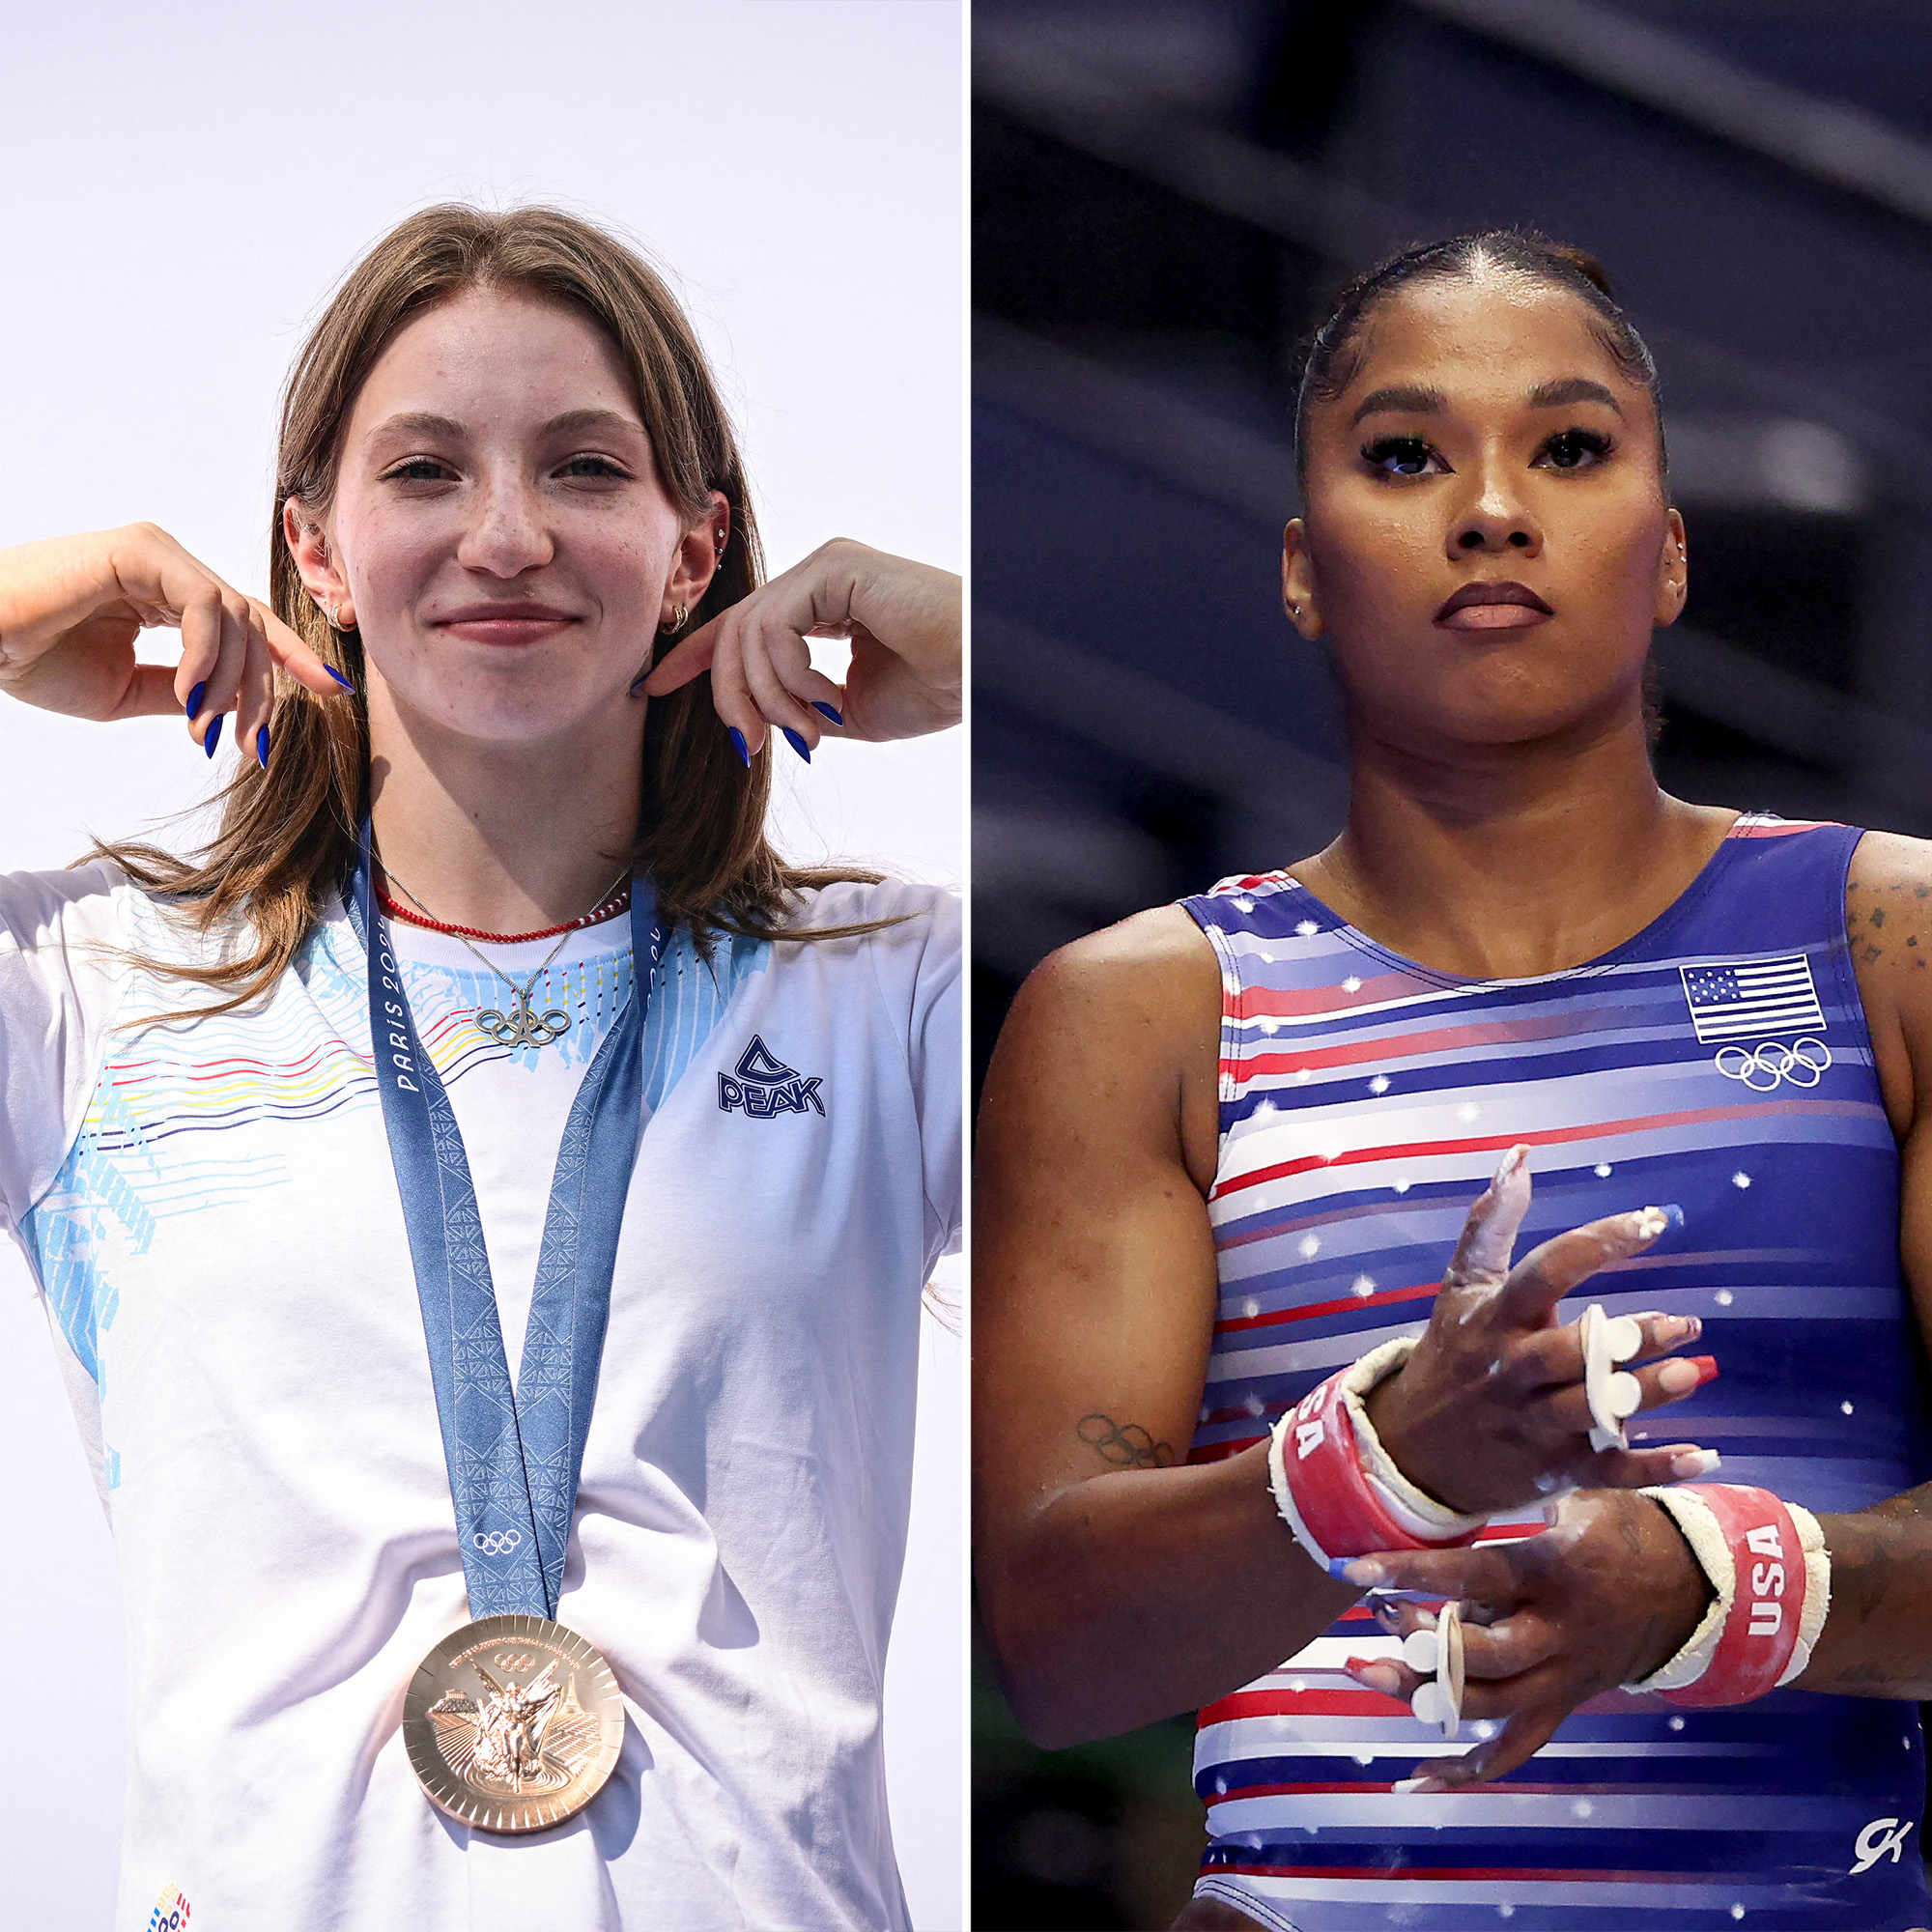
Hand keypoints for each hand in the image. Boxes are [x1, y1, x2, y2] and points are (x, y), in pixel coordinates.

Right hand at [0, 524, 347, 758]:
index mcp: (166, 594)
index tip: (331, 691)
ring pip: (236, 617)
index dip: (292, 656)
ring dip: (234, 683)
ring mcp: (156, 554)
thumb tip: (229, 709)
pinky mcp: (140, 552)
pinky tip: (192, 696)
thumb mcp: (128, 691)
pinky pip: (205, 604)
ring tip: (206, 728)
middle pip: (251, 626)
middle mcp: (168, 567)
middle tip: (251, 746)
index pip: (248, 621)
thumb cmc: (35, 660)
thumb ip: (184, 692)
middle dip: (262, 692)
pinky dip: (209, 655)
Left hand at [642, 539, 959, 758]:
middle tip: (749, 747)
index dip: (694, 657)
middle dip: (728, 698)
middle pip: (735, 633)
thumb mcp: (853, 711)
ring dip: (767, 699)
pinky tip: (825, 699)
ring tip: (809, 732)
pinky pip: (775, 626)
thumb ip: (803, 707)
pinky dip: (788, 675)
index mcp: (825, 601)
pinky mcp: (835, 568)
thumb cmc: (938, 688)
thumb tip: (764, 724)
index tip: (653, 687)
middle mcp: (820, 575)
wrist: (983, 676)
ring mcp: (826, 566)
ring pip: (748, 634)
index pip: (742, 625)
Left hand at [1338, 1489, 1708, 1786]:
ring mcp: (1562, 1676)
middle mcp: (1558, 1632)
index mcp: (1553, 1571)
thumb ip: (1520, 1499)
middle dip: (1419, 1641)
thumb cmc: (1613, 1526)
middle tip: (1373, 1615)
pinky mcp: (1563, 1703)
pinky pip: (1515, 1749)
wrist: (1685, 1587)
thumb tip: (1459, 1458)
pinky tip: (1413, 1777)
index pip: (1476, 1574)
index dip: (1415, 1573)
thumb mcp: (1576, 1496)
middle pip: (1483, 1656)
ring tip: (1364, 1669)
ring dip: (1423, 1695)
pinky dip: (1466, 1769)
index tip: (1357, 1569)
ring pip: (1490, 1706)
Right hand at [1364, 1147, 1717, 1515]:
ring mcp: (1532, 1423)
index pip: (1547, 1272)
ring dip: (1643, 1395)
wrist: (1413, 1447)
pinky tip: (1701, 1454)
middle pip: (1572, 1352)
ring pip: (1592, 1410)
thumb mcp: (1462, 1285)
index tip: (1653, 1222)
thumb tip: (1520, 1153)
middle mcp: (1512, 1369)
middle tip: (1687, 1323)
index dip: (1599, 1244)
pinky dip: (1655, 1467)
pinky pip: (1608, 1472)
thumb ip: (1491, 1221)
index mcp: (1495, 1317)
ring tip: (1692, 1373)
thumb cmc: (1452, 1351)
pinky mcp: (1552, 1469)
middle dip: (1629, 1339)